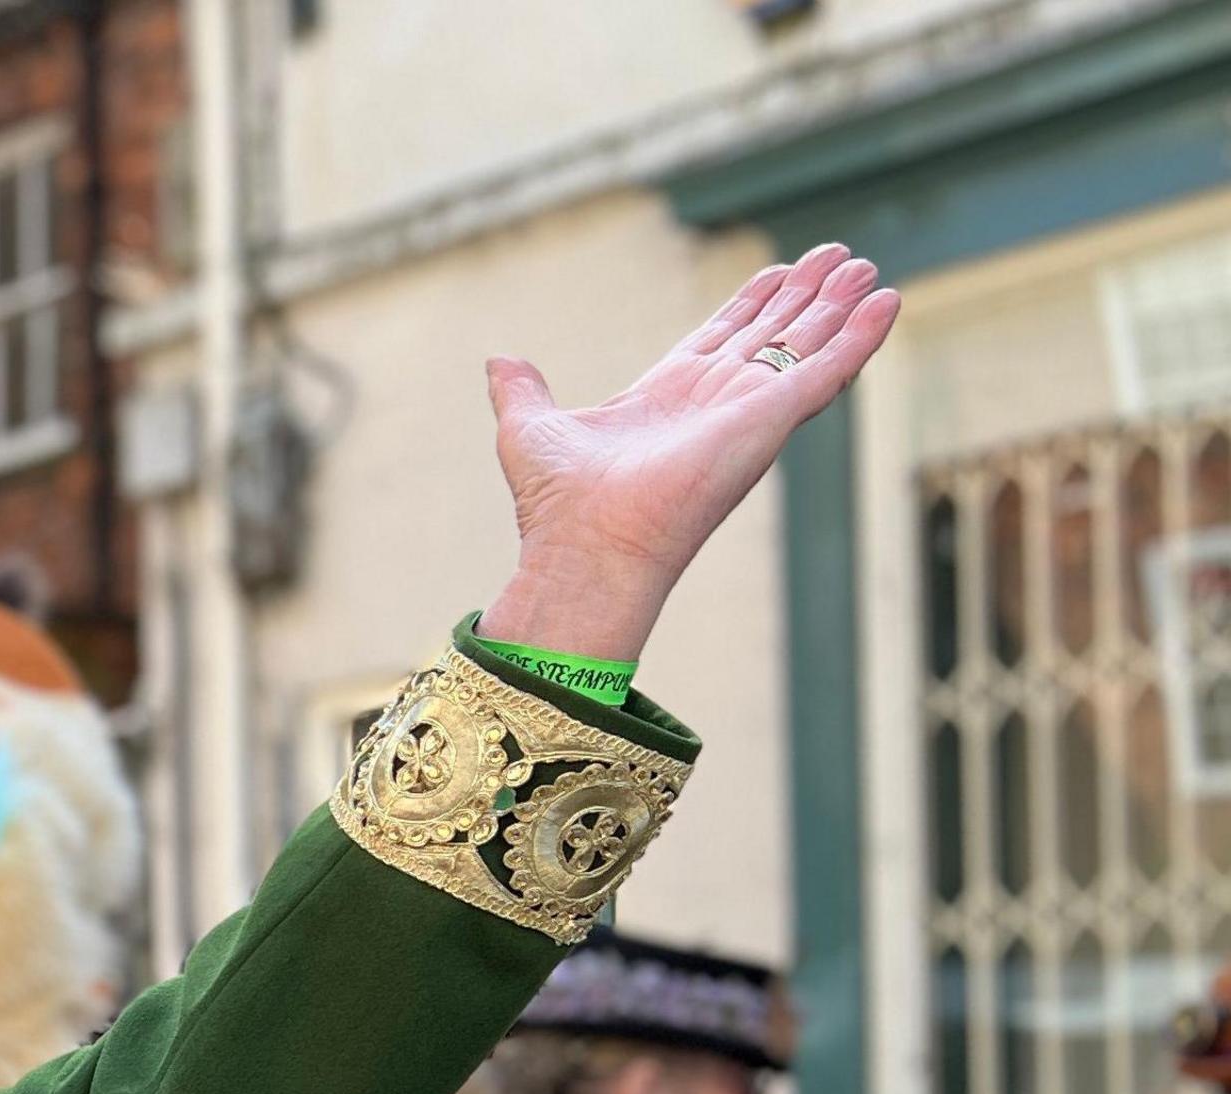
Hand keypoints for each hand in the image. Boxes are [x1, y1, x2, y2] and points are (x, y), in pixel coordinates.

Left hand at [477, 243, 900, 662]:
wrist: (585, 544)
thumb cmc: (558, 503)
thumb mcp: (528, 427)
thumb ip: (522, 390)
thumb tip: (500, 361)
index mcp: (667, 398)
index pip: (722, 339)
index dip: (751, 304)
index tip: (778, 270)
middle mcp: (714, 403)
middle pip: (772, 336)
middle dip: (804, 297)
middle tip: (838, 257)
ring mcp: (748, 411)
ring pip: (805, 346)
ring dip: (837, 307)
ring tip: (864, 267)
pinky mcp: (771, 419)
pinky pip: (828, 370)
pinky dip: (860, 337)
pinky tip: (885, 303)